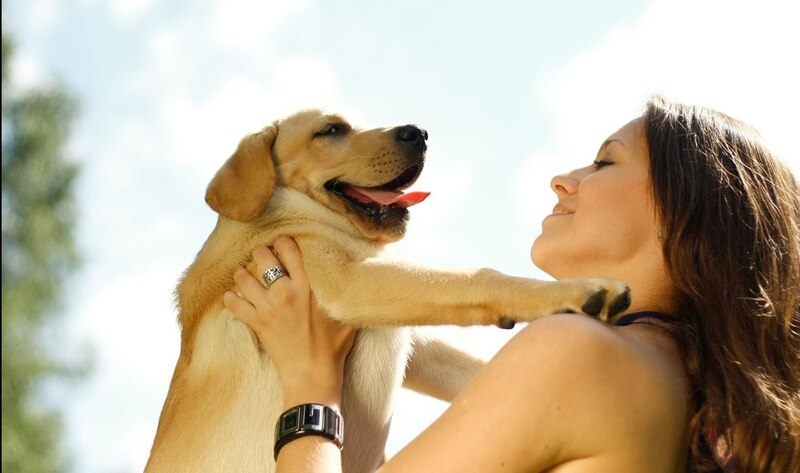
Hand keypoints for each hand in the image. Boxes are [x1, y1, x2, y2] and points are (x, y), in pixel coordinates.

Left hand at [223, 236, 357, 407]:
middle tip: (262, 256)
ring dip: (243, 274)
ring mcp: (267, 308)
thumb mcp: (346, 316)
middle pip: (263, 258)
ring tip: (245, 274)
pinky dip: (230, 298)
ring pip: (243, 278)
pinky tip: (233, 296)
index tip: (281, 242)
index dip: (283, 242)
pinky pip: (233, 304)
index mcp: (307, 287)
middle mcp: (285, 292)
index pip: (289, 251)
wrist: (313, 375)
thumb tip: (357, 279)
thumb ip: (346, 295)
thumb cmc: (334, 347)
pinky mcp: (256, 323)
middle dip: (261, 253)